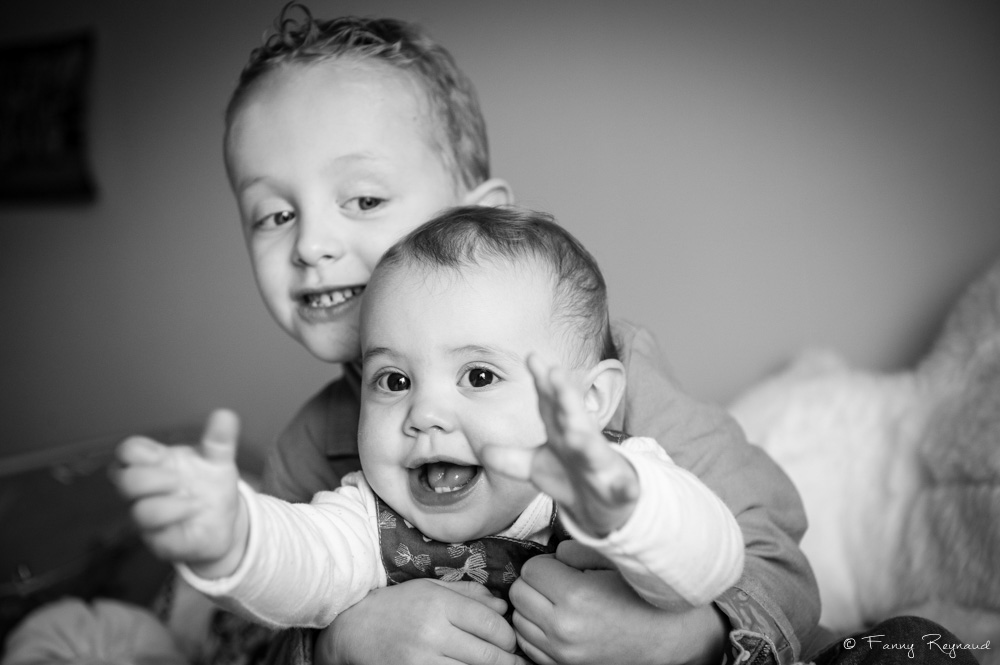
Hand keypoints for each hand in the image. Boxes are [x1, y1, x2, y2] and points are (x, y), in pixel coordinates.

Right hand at [110, 409, 246, 576]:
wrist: (226, 522)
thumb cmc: (210, 486)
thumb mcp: (218, 461)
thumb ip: (219, 440)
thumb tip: (224, 415)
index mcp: (156, 464)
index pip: (128, 452)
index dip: (134, 451)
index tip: (158, 455)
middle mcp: (147, 492)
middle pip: (124, 480)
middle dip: (152, 478)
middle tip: (180, 481)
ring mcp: (151, 518)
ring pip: (139, 511)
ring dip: (168, 506)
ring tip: (195, 503)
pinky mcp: (161, 542)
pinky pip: (157, 538)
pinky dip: (177, 526)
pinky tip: (194, 518)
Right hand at [315, 578, 529, 664]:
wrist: (352, 629)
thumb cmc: (396, 605)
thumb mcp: (430, 588)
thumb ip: (468, 594)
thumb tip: (502, 606)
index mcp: (438, 604)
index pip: (490, 624)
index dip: (508, 636)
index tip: (511, 641)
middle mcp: (432, 632)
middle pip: (487, 655)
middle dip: (507, 660)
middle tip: (514, 661)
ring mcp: (421, 660)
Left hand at [483, 354, 637, 536]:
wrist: (606, 506)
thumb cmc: (571, 476)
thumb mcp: (537, 467)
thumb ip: (510, 459)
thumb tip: (483, 451)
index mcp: (563, 432)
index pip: (551, 403)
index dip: (542, 382)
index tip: (532, 357)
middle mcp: (583, 442)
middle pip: (572, 416)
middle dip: (565, 396)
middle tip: (555, 374)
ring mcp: (601, 465)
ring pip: (594, 450)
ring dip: (585, 438)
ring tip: (574, 430)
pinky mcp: (618, 490)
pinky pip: (623, 488)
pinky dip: (625, 486)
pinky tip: (625, 485)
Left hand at [510, 541, 727, 664]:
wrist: (666, 638)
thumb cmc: (641, 596)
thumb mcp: (613, 562)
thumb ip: (576, 550)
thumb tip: (552, 552)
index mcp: (576, 597)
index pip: (530, 569)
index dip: (546, 563)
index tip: (563, 566)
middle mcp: (563, 628)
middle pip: (519, 593)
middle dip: (535, 582)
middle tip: (557, 581)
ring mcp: (561, 652)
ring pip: (519, 619)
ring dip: (532, 606)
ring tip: (557, 601)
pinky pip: (527, 643)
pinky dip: (535, 630)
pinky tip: (556, 620)